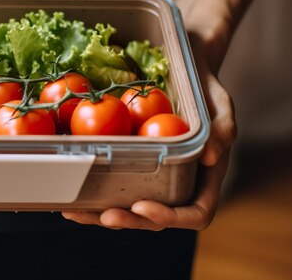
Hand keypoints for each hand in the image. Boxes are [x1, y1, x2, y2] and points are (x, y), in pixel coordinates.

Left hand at [62, 37, 235, 230]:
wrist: (181, 70)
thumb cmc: (205, 87)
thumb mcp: (220, 103)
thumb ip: (222, 129)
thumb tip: (212, 158)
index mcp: (204, 178)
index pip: (195, 213)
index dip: (169, 218)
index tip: (141, 206)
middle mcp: (178, 184)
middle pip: (154, 219)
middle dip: (127, 221)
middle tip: (104, 215)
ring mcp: (152, 177)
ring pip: (128, 209)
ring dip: (100, 215)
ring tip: (74, 212)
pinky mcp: (131, 165)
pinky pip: (112, 185)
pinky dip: (91, 193)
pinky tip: (69, 193)